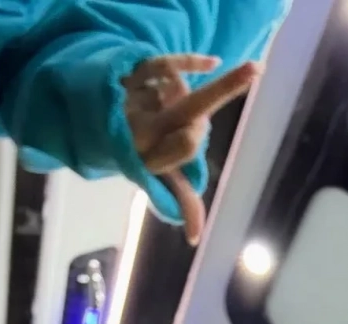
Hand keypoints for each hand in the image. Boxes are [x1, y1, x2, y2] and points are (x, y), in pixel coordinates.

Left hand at [122, 54, 259, 245]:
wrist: (92, 120)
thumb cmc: (137, 151)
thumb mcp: (159, 176)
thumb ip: (183, 200)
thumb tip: (195, 237)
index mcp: (149, 158)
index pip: (185, 145)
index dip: (190, 139)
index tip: (192, 136)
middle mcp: (142, 130)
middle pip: (189, 109)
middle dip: (223, 89)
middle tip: (256, 69)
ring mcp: (137, 99)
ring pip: (182, 89)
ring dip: (184, 93)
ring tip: (164, 101)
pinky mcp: (130, 73)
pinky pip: (166, 62)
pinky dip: (191, 61)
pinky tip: (211, 63)